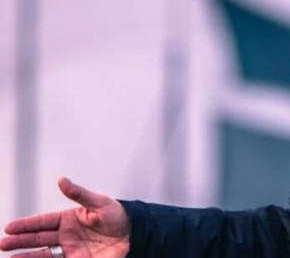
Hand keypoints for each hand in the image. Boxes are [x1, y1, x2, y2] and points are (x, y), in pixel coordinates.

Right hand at [0, 177, 129, 257]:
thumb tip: (61, 180)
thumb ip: (79, 194)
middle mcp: (66, 235)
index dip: (26, 225)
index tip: (9, 227)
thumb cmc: (119, 216)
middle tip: (3, 244)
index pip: (43, 222)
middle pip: (38, 239)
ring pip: (43, 253)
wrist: (136, 234)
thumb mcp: (99, 203)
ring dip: (27, 256)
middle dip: (20, 242)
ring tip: (11, 257)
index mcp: (69, 218)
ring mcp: (71, 249)